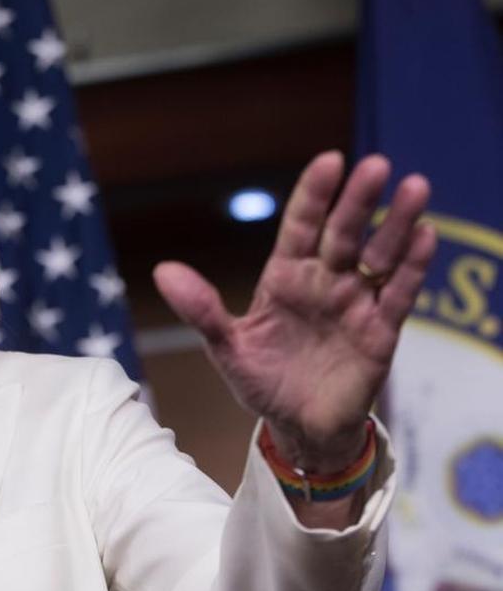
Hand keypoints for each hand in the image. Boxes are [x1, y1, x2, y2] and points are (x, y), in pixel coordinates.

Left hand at [153, 151, 436, 472]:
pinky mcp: (380, 332)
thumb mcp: (226, 347)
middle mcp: (323, 282)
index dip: (315, 195)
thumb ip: (201, 309)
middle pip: (344, 233)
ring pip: (379, 256)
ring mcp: (354, 304)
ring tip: (414, 187)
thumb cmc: (262, 382)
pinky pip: (399, 294)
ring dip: (397, 225)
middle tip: (377, 166)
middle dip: (359, 200)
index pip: (302, 226)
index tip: (330, 161)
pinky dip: (413, 267)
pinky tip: (426, 235)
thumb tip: (163, 271)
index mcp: (285, 277)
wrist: (298, 429)